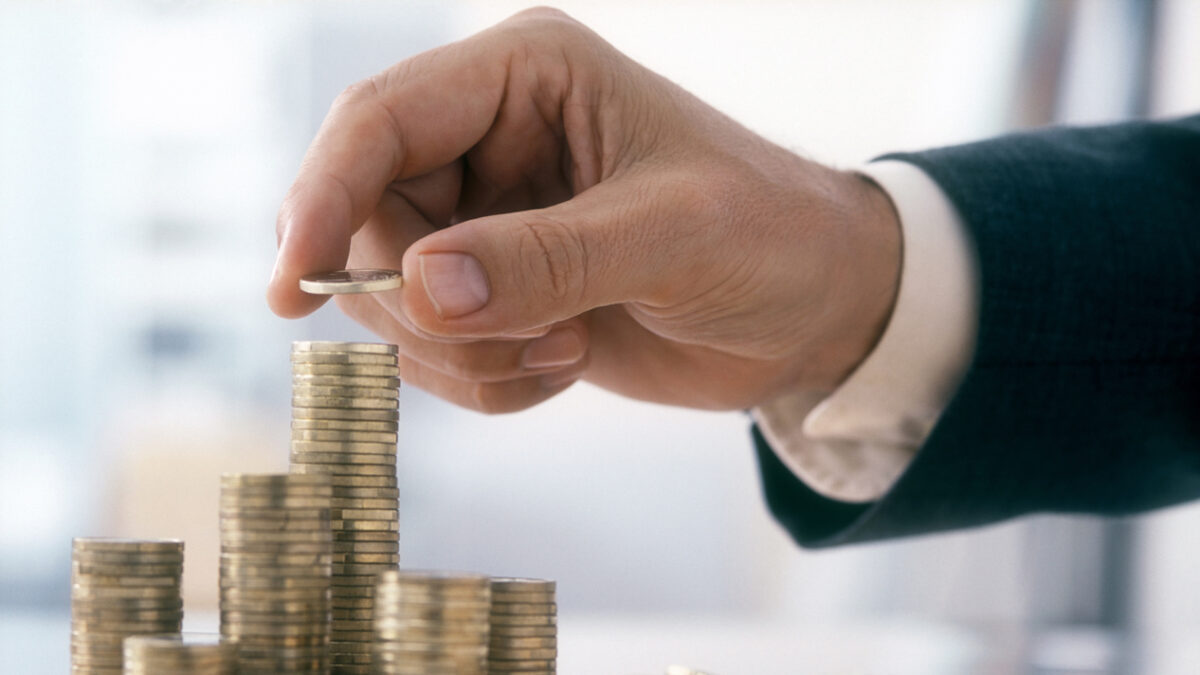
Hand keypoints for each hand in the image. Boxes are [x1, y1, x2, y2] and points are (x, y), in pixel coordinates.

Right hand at [268, 8, 900, 413]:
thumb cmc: (770, 236)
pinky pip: (433, 348)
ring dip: (466, 353)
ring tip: (568, 346)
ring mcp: (487, 219)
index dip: (322, 200)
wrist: (813, 309)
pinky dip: (486, 381)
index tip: (291, 293)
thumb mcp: (673, 236)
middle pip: (368, 222)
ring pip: (393, 298)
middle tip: (529, 337)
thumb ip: (548, 258)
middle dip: (428, 307)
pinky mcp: (497, 289)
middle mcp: (488, 139)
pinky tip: (567, 364)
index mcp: (523, 76)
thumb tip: (419, 286)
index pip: (378, 123)